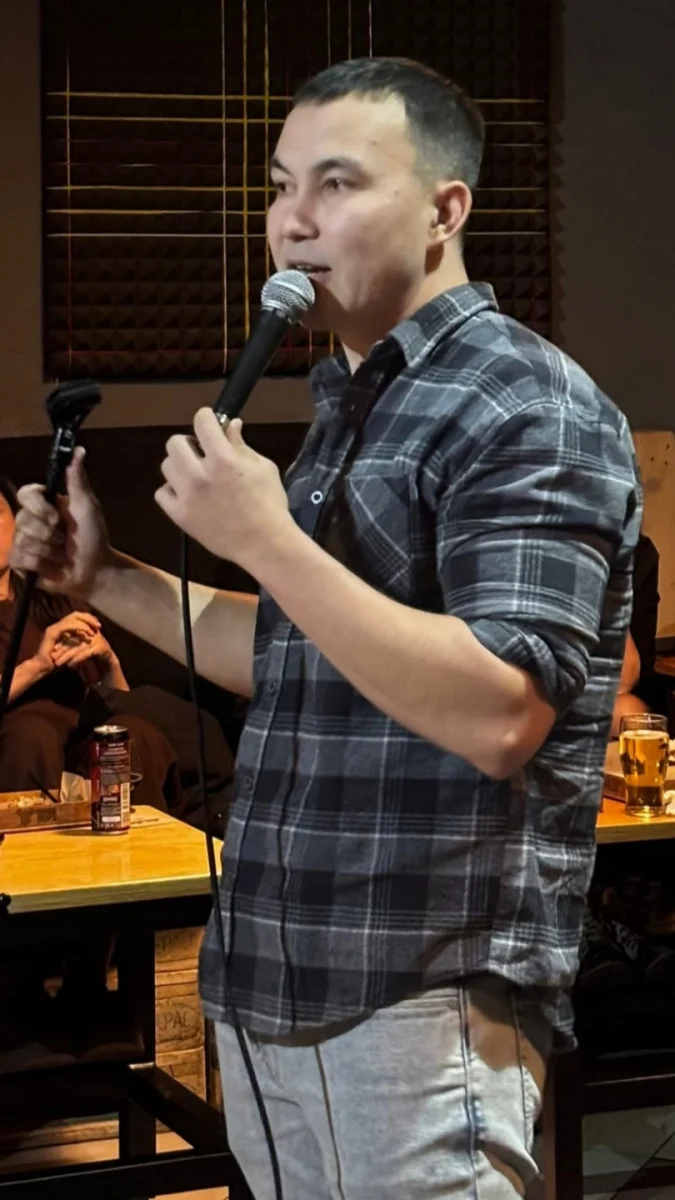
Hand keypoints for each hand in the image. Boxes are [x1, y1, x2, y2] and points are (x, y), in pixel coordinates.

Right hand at [11, 448, 112, 597]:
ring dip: (47, 551)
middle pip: (23, 520)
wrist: (95, 571)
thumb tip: (79, 450)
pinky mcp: (23, 561)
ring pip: (22, 540)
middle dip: (49, 534)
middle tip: (65, 540)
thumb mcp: (87, 507)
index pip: (25, 494)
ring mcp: (25, 540)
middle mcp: (31, 519)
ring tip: (61, 555)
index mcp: (45, 503)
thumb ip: (78, 480)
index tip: (55, 517)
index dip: (38, 507)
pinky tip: (52, 567)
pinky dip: (39, 564)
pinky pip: (19, 558)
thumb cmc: (93, 538)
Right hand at [33, 611, 100, 672]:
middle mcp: (57, 625)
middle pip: (75, 614)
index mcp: (61, 628)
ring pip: (72, 618)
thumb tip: (90, 638)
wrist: (42, 667)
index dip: (88, 619)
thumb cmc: (56, 661)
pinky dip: (79, 628)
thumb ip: (78, 642)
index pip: (76, 617)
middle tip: (98, 625)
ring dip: (85, 622)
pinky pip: (67, 626)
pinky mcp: (52, 633)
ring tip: (94, 630)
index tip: (98, 625)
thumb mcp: (71, 649)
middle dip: (88, 618)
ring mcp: (53, 628)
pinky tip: (86, 633)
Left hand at [50, 629, 112, 669]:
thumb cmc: (92, 653)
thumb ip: (71, 644)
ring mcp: (97, 639)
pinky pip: (86, 653)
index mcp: (86, 629)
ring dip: (67, 656)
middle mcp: (92, 632)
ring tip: (59, 663)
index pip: (72, 634)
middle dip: (63, 649)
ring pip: (79, 647)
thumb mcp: (80, 647)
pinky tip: (70, 665)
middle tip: (53, 657)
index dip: (62, 642)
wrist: (108, 660)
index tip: (53, 650)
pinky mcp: (101, 647)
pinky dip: (77, 659)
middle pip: (74, 640)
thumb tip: (54, 647)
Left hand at [155, 410, 293, 574]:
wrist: (264, 544)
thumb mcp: (263, 468)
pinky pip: (162, 493)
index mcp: (223, 459)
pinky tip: (187, 495)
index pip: (202, 421)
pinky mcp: (179, 515)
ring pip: (167, 466)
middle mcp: (200, 474)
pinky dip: (172, 491)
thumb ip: (242, 446)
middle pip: (174, 442)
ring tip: (195, 476)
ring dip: (180, 466)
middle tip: (201, 454)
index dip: (207, 418)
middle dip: (189, 443)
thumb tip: (230, 425)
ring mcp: (186, 496)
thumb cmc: (270, 504)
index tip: (210, 424)